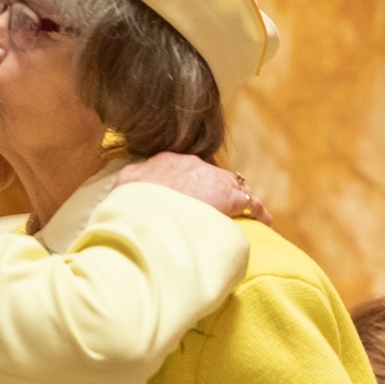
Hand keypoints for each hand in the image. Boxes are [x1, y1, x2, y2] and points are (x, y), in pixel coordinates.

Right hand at [116, 151, 271, 224]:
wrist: (145, 211)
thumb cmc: (128, 206)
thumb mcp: (123, 191)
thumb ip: (127, 190)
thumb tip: (120, 204)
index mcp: (163, 162)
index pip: (183, 170)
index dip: (188, 184)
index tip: (188, 196)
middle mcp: (189, 165)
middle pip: (208, 174)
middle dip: (212, 188)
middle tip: (216, 206)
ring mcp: (210, 179)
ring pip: (231, 185)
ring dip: (236, 199)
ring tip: (244, 213)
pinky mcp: (229, 197)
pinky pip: (250, 202)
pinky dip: (258, 211)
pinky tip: (264, 221)